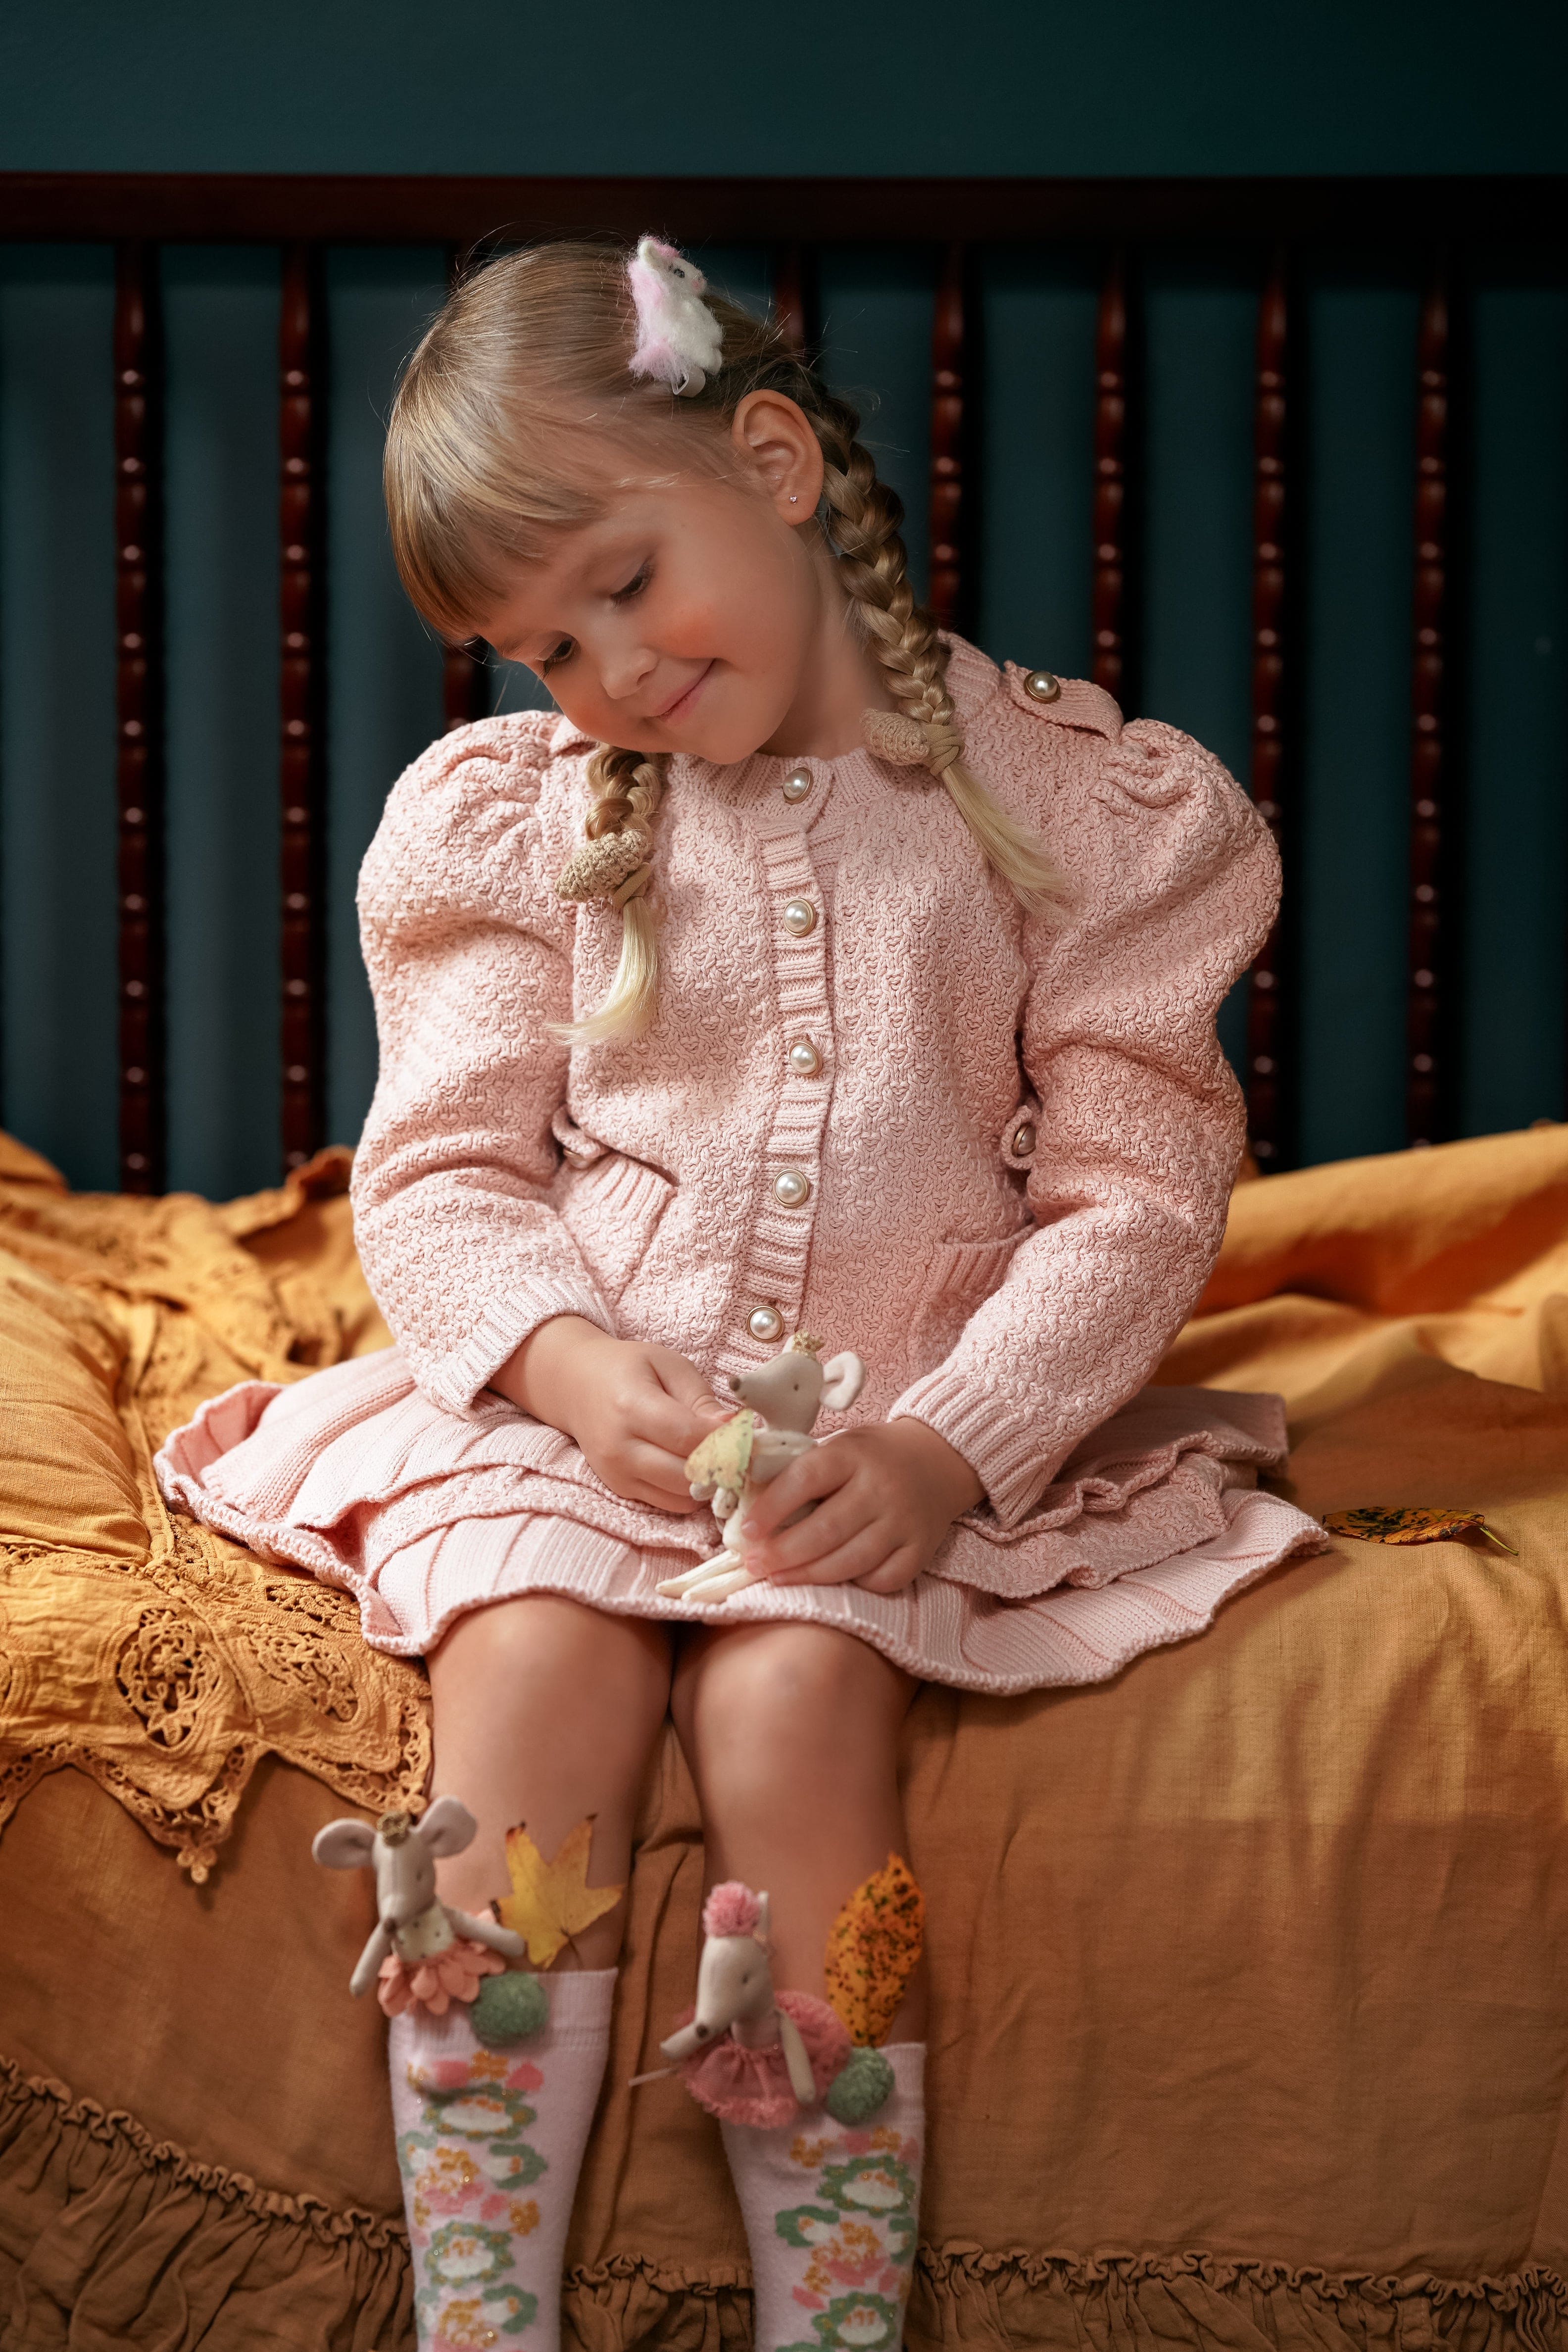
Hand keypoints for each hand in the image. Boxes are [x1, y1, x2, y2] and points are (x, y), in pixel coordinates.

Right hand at [492, 1316, 730, 1513]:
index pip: (690, 1438)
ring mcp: (617, 1473)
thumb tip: (735, 1428)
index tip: (754, 1438)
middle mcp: (620, 1447)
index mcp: (632, 1407)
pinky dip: (689, 1492)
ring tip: (724, 1461)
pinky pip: (667, 1503)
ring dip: (709, 1485)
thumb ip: (701, 1399)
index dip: (728, 1442)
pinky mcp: (619, 1489)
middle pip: (687, 1475)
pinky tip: (699, 1470)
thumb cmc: (628, 1368)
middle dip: (723, 1468)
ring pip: (680, 1497)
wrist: (574, 1385)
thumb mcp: (668, 1365)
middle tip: (746, 1454)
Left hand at [737, 1419, 984, 1596]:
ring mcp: (903, 1522)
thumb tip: (746, 1504)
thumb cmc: (872, 1457)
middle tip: (754, 1564)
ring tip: (778, 1578)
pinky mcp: (920, 1550)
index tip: (748, 1530)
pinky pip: (882, 1579)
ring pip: (851, 1560)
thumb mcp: (838, 1447)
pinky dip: (855, 1585)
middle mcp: (881, 1487)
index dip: (773, 1507)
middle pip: (826, 1529)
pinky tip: (832, 1581)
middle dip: (783, 1552)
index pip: (806, 1479)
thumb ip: (800, 1472)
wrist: (938, 1459)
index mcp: (852, 1454)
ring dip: (809, 1575)